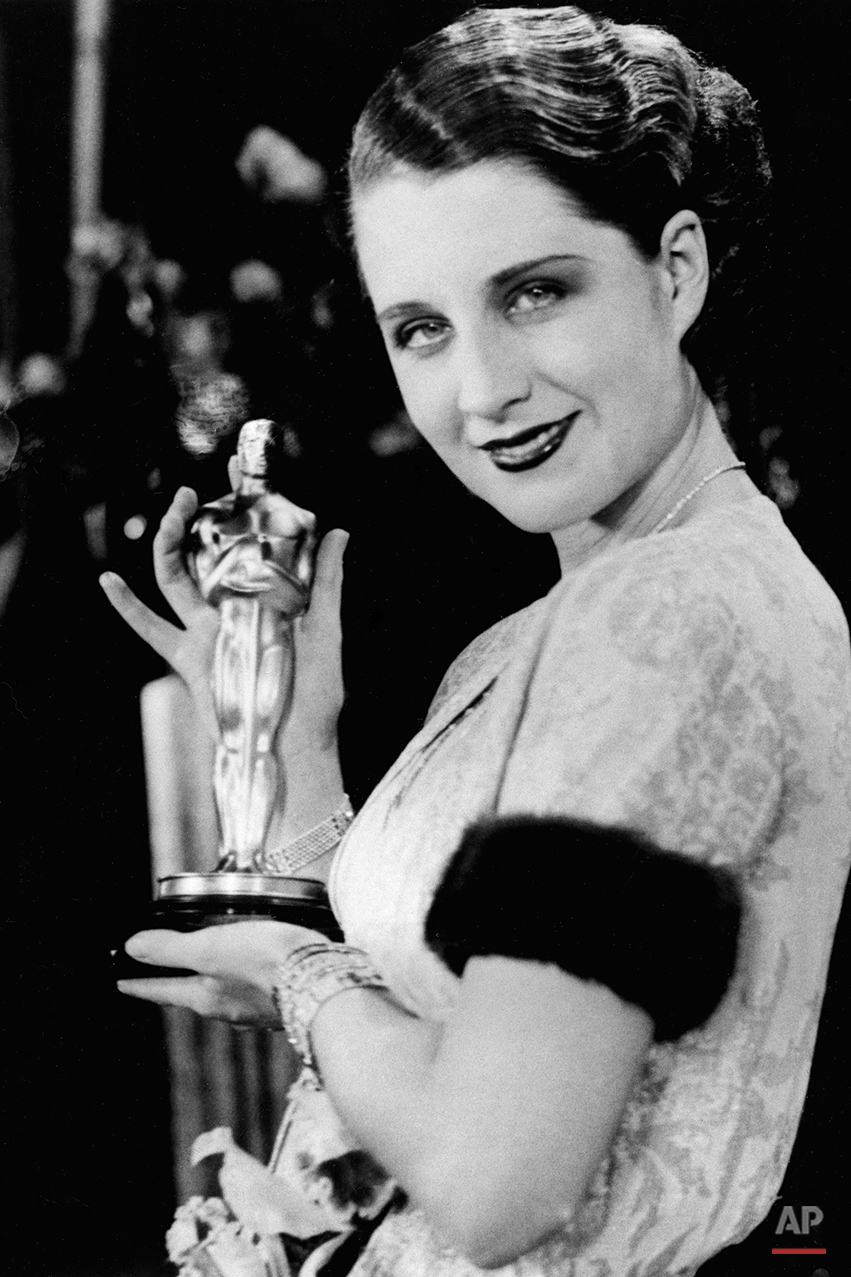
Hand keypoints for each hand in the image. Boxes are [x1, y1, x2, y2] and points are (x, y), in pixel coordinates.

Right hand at [100, 486, 348, 752]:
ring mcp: (206, 629)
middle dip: (199, 516)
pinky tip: (108, 580)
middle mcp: (233, 606)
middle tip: (196, 489)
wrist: (292, 746)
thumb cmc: (317, 693)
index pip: (253, 538)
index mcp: (267, 596)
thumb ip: (327, 583)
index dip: (245, 503)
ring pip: (175, 576)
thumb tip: (340, 531)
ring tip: (171, 513)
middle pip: (206, 550)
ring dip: (168, 542)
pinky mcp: (186, 656)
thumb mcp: (328, 631)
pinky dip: (126, 607)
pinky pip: (150, 627)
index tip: (239, 466)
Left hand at [117, 919, 323, 1025]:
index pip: (162, 990)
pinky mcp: (283, 1001)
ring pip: (224, 994)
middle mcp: (228, 1009)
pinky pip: (253, 990)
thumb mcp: (212, 947)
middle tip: (162, 973)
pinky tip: (256, 967)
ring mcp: (256, 1009)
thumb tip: (134, 947)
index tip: (122, 983)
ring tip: (210, 964)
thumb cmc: (267, 962)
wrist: (325, 981)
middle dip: (176, 984)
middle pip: (192, 994)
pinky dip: (246, 978)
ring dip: (213, 981)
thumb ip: (172, 948)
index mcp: (205, 997)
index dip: (140, 984)